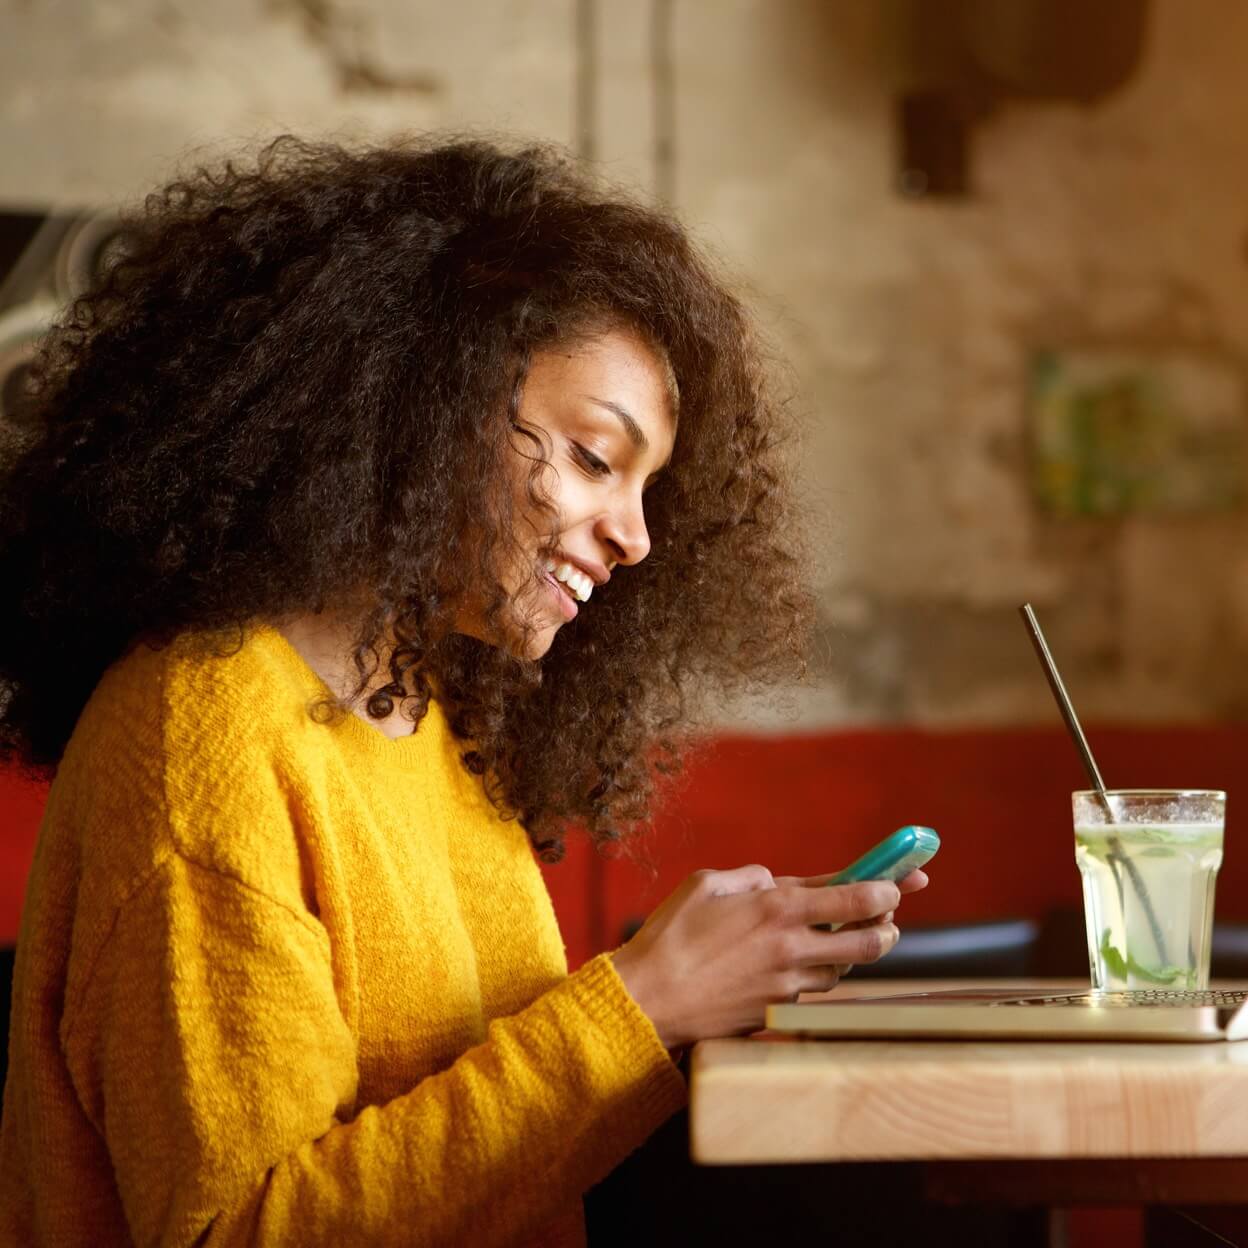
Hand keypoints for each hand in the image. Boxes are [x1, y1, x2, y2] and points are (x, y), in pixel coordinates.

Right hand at [610, 865, 920, 1048]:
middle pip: (868, 942)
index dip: (888, 888)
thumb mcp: (706, 884)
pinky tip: (807, 963)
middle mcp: (792, 948)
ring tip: (850, 938)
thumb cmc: (670, 936)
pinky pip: (813, 990)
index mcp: (777, 909)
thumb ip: (750, 878)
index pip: (854, 899)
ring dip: (854, 954)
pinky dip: (819, 974)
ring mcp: (787, 985)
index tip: (905, 880)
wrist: (649, 1000)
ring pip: (844, 971)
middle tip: (890, 917)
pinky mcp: (776, 1011)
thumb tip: (776, 884)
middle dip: (887, 926)